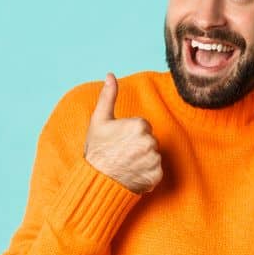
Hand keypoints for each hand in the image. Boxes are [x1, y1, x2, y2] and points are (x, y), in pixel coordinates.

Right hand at [84, 72, 162, 193]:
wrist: (96, 179)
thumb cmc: (97, 149)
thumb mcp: (99, 120)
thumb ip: (108, 96)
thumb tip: (111, 75)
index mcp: (139, 125)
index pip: (143, 126)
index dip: (130, 133)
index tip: (118, 141)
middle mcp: (150, 142)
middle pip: (150, 140)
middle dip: (138, 145)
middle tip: (121, 152)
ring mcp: (154, 160)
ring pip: (153, 155)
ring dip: (143, 159)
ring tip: (126, 163)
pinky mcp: (157, 176)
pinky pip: (156, 171)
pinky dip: (147, 173)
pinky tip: (133, 173)